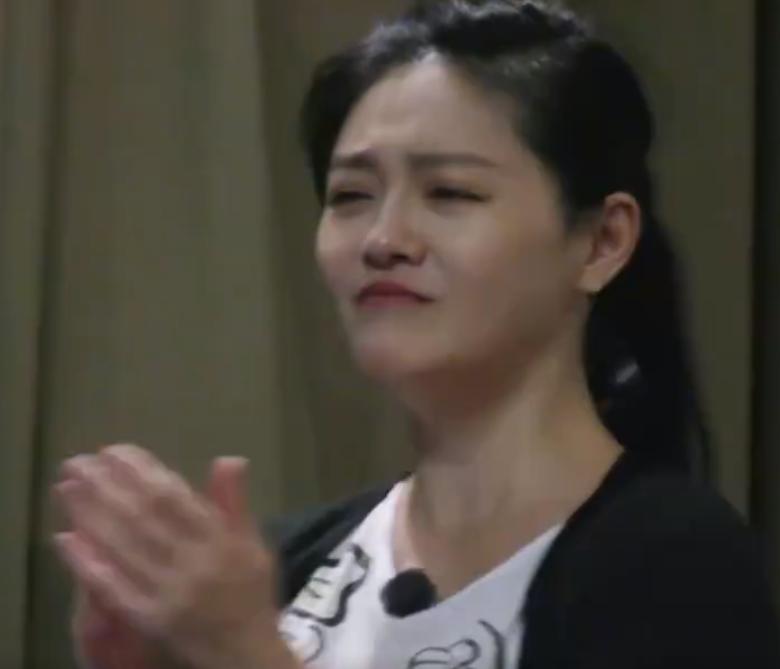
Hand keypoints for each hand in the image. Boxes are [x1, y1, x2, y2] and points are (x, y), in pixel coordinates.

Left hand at [53, 445, 297, 668]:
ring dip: (91, 515)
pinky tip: (66, 539)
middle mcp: (193, 562)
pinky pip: (113, 587)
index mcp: (220, 539)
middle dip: (107, 486)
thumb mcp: (252, 542)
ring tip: (68, 489)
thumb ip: (235, 502)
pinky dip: (88, 562)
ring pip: (123, 546)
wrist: (245, 652)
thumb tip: (228, 458)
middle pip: (142, 517)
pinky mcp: (148, 618)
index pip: (174, 497)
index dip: (141, 471)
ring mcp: (168, 592)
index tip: (114, 451)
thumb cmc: (249, 591)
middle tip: (78, 463)